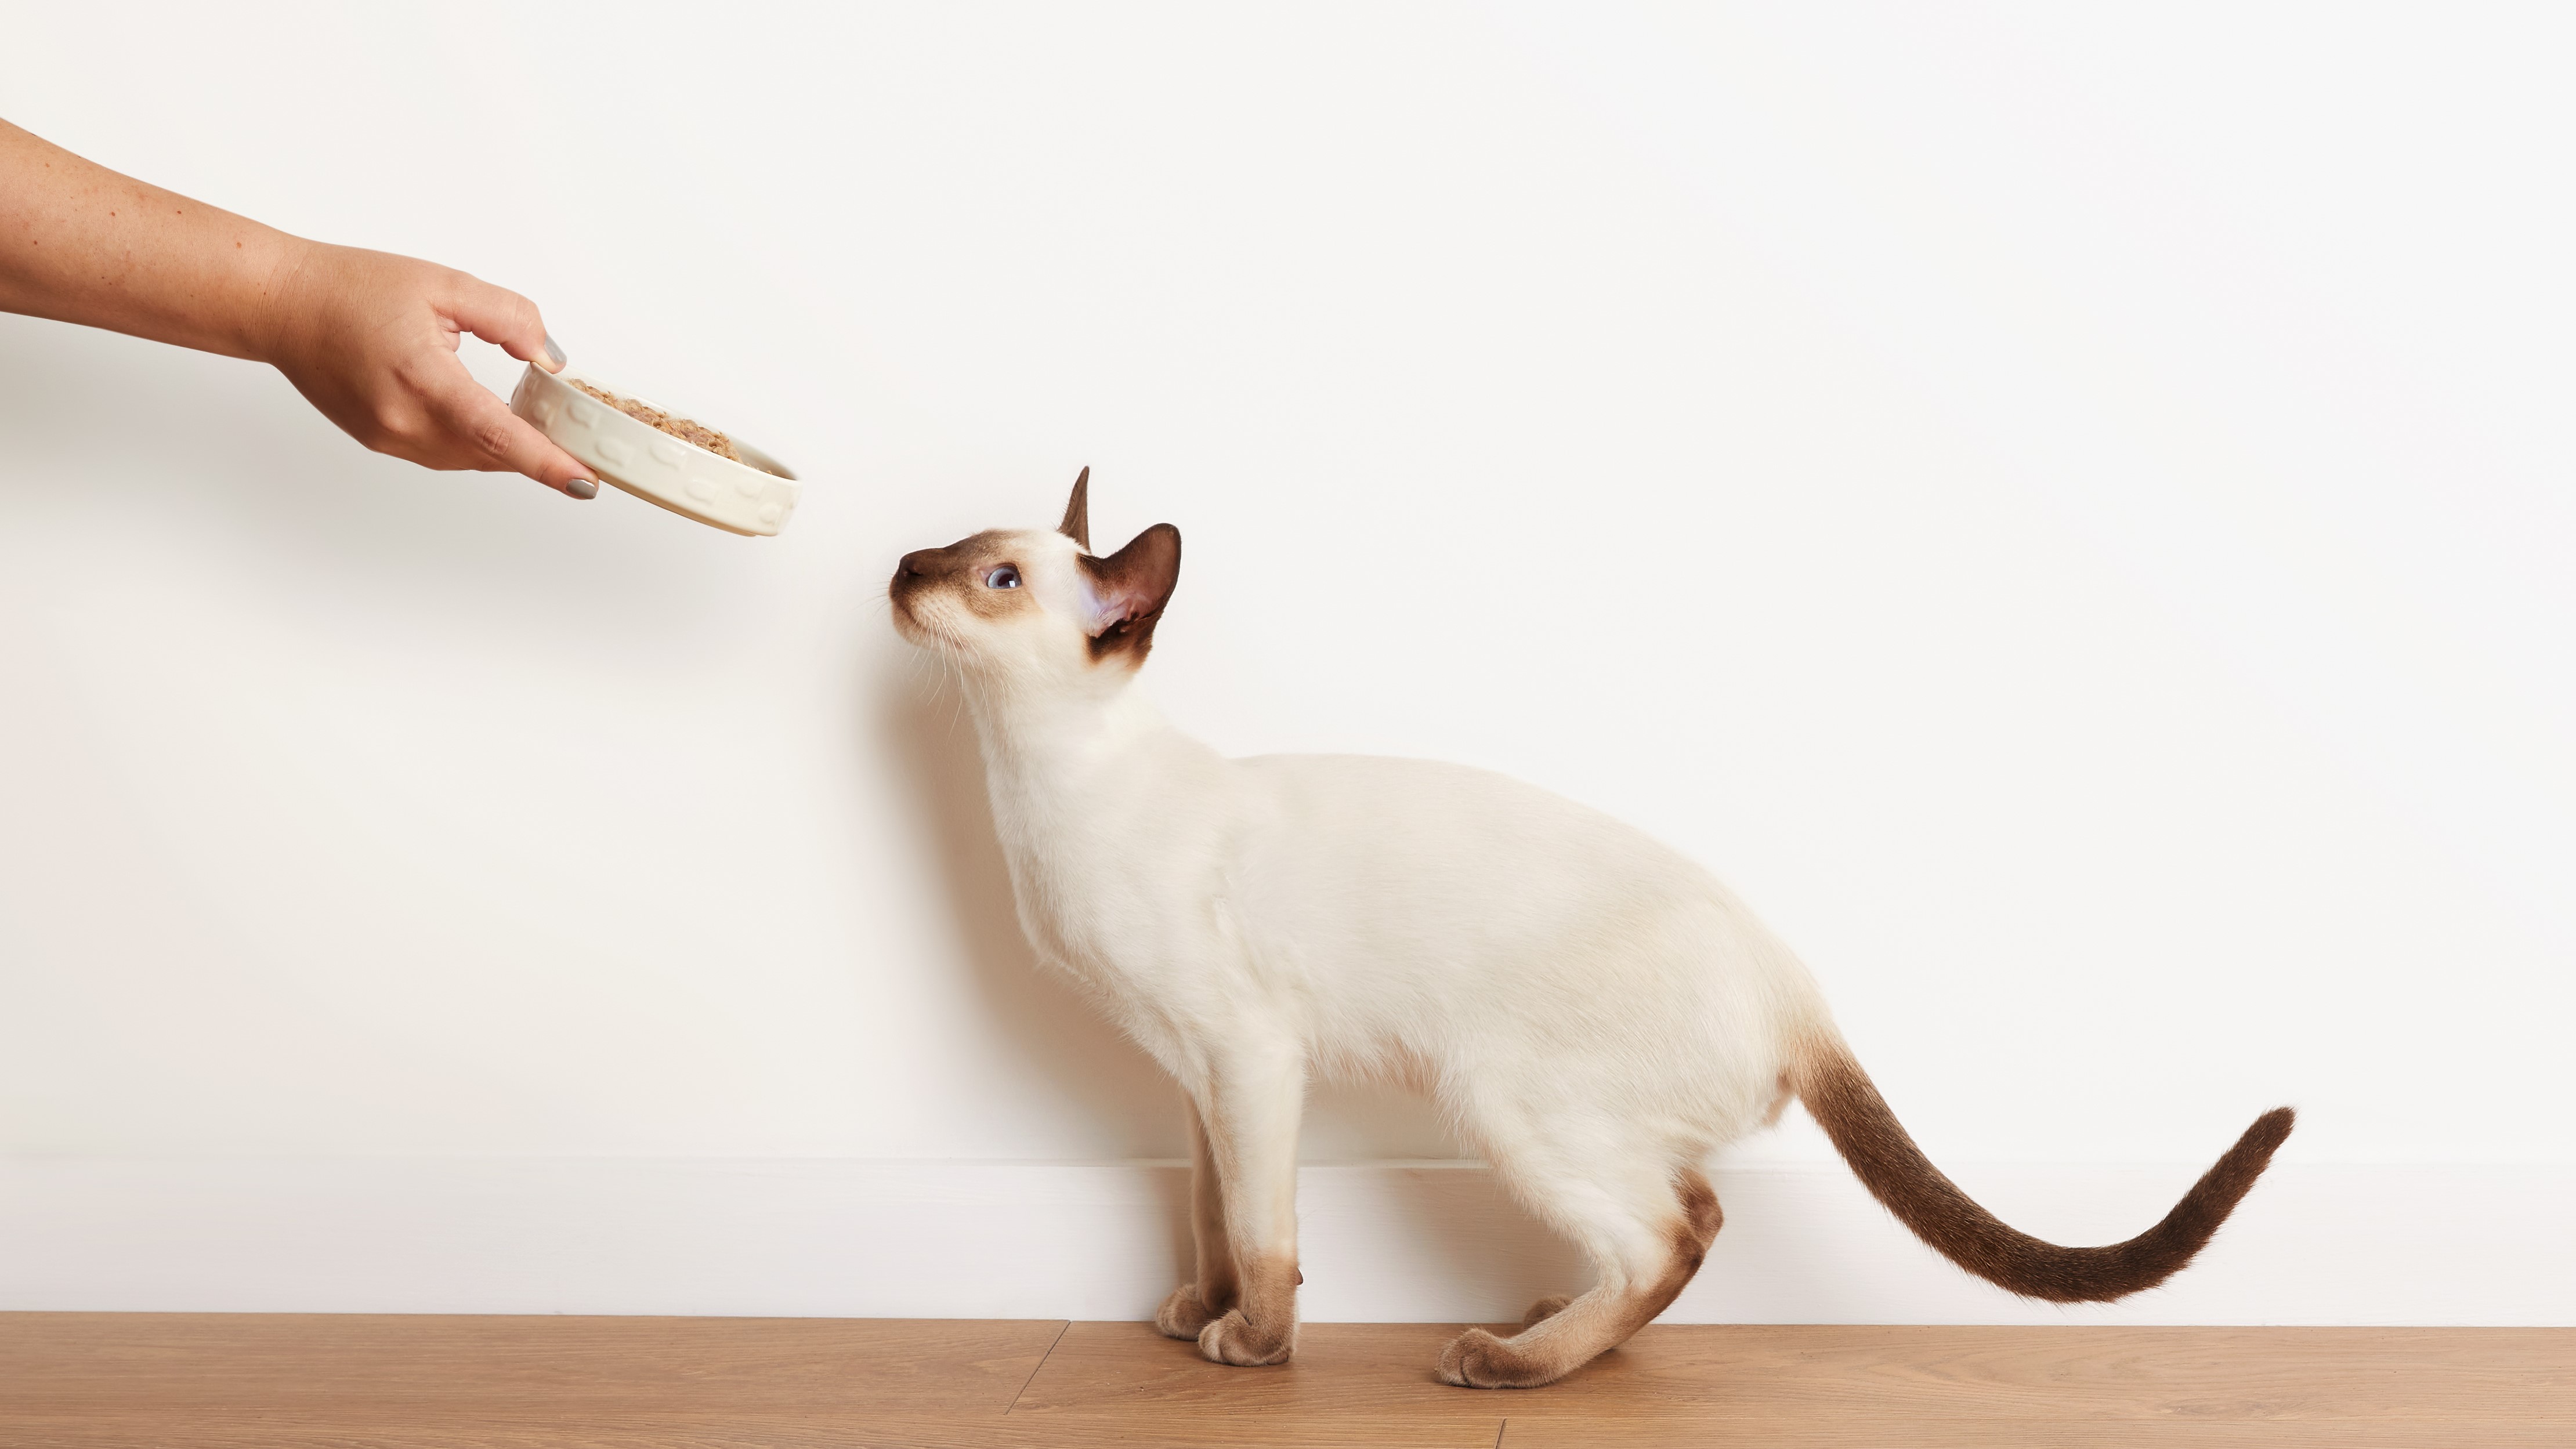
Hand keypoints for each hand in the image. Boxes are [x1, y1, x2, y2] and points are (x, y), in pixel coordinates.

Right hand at [258, 241, 596, 497]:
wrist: (281, 304)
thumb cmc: (352, 288)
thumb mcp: (444, 284)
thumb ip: (508, 318)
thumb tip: (549, 358)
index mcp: (420, 379)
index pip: (496, 434)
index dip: (546, 461)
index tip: (586, 481)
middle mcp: (401, 420)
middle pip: (490, 453)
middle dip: (536, 450)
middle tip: (576, 438)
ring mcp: (387, 436)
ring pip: (467, 458)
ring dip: (504, 447)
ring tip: (539, 426)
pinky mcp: (379, 440)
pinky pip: (442, 454)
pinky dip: (473, 442)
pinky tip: (487, 419)